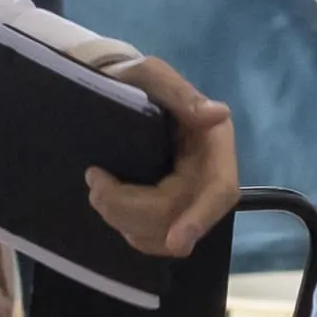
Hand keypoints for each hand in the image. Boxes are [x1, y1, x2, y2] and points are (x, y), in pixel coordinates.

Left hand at [86, 48, 240, 256]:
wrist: (111, 91)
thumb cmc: (133, 80)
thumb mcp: (151, 75)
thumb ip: (179, 93)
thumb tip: (217, 114)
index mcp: (213, 142)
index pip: (220, 190)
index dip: (199, 219)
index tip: (174, 241)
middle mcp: (206, 174)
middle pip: (181, 217)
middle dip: (133, 211)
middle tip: (96, 186)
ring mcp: (186, 195)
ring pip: (164, 234)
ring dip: (124, 221)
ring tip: (98, 190)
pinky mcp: (165, 207)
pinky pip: (152, 238)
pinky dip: (127, 229)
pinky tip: (110, 206)